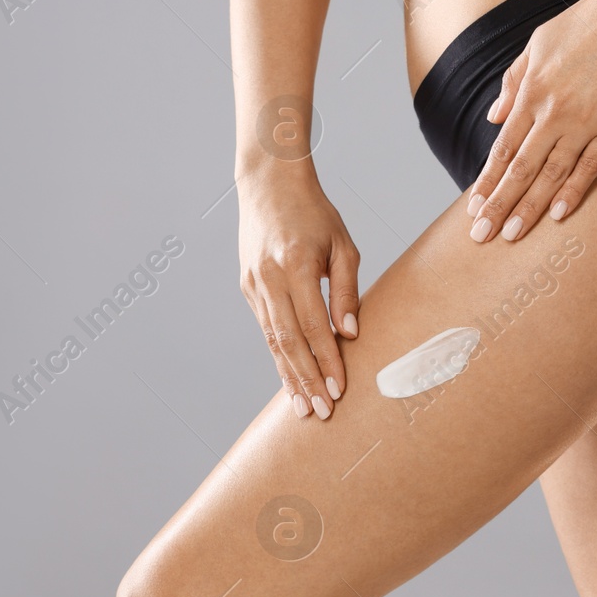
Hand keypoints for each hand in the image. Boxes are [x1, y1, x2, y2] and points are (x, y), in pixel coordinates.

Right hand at [238, 175, 359, 419]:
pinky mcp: (247, 287)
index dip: (327, 361)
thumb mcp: (343, 245)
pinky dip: (278, 355)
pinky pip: (265, 328)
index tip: (340, 389)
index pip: (313, 326)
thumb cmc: (315, 214)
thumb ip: (348, 290)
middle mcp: (269, 278)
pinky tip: (290, 377)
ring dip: (288, 376)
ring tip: (304, 406)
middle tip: (322, 411)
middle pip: (288, 342)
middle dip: (306, 380)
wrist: (269, 184)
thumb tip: (350, 333)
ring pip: (272, 340)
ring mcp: (253, 284)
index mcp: (295, 266)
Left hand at [466, 0, 596, 240]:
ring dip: (531, 208)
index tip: (473, 206)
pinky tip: (559, 214)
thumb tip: (493, 117)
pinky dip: (573, 191)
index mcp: (533, 92)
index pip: (503, 148)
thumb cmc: (586, 23)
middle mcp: (554, 111)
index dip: (487, 181)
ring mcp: (586, 121)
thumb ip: (513, 82)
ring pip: (552, 174)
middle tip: (481, 235)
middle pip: (521, 169)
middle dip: (499, 205)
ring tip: (513, 234)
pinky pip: (591, 166)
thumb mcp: (537, 43)